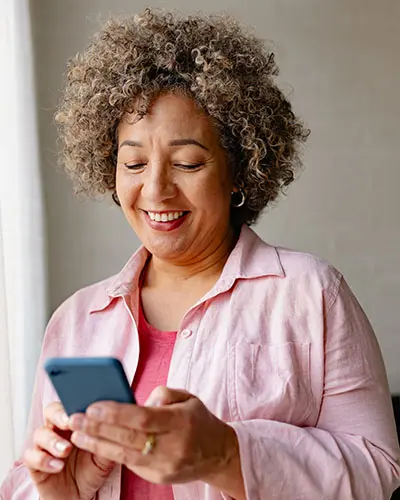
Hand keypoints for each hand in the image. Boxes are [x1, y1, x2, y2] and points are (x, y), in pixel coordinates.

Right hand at [23, 402, 114, 499]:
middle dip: (59, 414)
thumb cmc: (92, 470)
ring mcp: (45, 446)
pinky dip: (43, 460)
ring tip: (66, 450)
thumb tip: (113, 424)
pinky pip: (31, 457)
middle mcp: (58, 430)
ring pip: (39, 433)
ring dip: (52, 440)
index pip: (70, 404)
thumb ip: (107, 440)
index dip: (74, 403)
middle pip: (51, 411)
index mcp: (75, 423)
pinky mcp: (35, 464)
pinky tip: (58, 466)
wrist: (80, 496)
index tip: (84, 409)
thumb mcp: (105, 456)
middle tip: (69, 421)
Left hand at [69, 388, 243, 495]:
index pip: (143, 418)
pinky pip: (131, 464)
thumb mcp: (187, 398)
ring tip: (76, 435)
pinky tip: (95, 443)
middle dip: (98, 428)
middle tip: (75, 418)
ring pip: (125, 455)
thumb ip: (163, 394)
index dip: (116, 413)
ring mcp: (165, 466)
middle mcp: (173, 447)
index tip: (94, 406)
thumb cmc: (198, 420)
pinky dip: (111, 453)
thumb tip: (137, 402)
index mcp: (181, 422)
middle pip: (129, 438)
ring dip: (97, 444)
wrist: (217, 453)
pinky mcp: (159, 478)